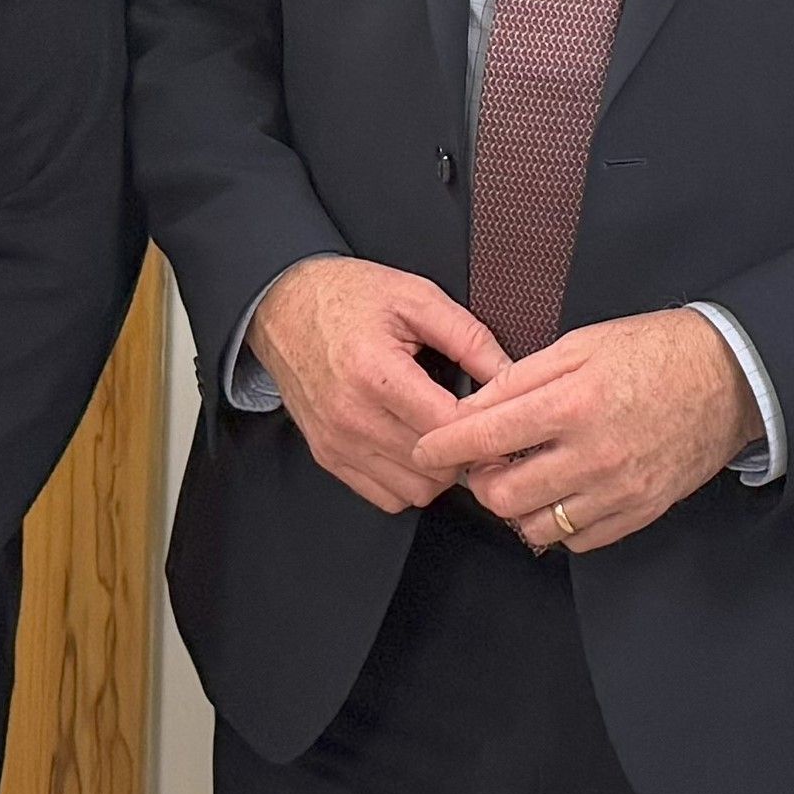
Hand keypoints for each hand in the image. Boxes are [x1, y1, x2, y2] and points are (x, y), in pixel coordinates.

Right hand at [247, 257, 511, 514]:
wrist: (282, 305)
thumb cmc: (347, 296)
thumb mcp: (416, 298)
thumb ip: (469, 338)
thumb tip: (511, 375)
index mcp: (376, 372)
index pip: (448, 427)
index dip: (483, 424)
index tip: (496, 412)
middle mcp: (352, 416)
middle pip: (435, 468)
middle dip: (465, 451)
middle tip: (474, 425)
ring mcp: (337, 442)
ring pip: (414, 491)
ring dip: (439, 472)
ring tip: (444, 436)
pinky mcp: (328, 456)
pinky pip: (385, 497)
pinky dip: (409, 482)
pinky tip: (415, 448)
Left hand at [413, 307, 759, 555]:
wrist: (730, 377)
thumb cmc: (655, 352)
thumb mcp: (581, 344)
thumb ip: (520, 378)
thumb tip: (472, 408)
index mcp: (573, 403)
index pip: (485, 437)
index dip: (443, 446)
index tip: (427, 448)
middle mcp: (593, 454)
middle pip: (502, 495)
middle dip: (478, 481)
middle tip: (481, 462)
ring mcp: (618, 490)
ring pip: (536, 526)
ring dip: (515, 506)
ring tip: (521, 477)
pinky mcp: (640, 511)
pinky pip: (578, 540)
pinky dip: (557, 524)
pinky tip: (558, 494)